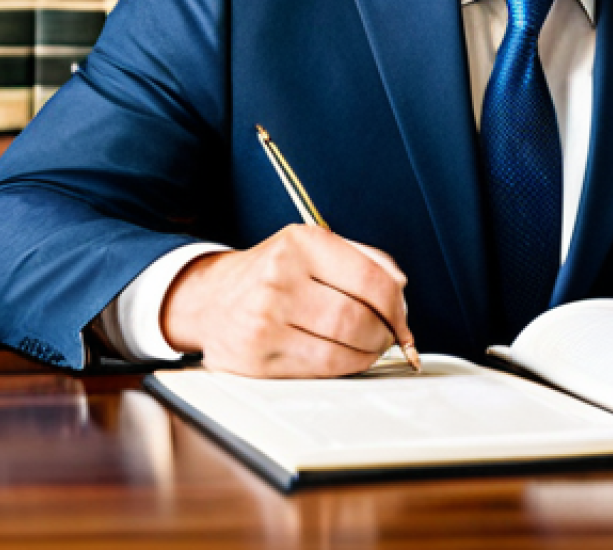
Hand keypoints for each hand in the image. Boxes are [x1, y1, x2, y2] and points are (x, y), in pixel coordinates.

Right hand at [161, 224, 414, 376]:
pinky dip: (343, 367)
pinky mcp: (256, 358)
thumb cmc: (272, 272)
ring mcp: (265, 319)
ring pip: (342, 349)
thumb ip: (363, 260)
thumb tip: (400, 288)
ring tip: (368, 346)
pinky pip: (319, 370)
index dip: (397, 306)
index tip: (403, 318)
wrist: (209, 298)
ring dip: (368, 354)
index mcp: (301, 242)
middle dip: (385, 334)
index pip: (370, 279)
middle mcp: (279, 276)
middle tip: (388, 336)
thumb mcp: (313, 247)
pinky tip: (344, 356)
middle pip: (358, 318)